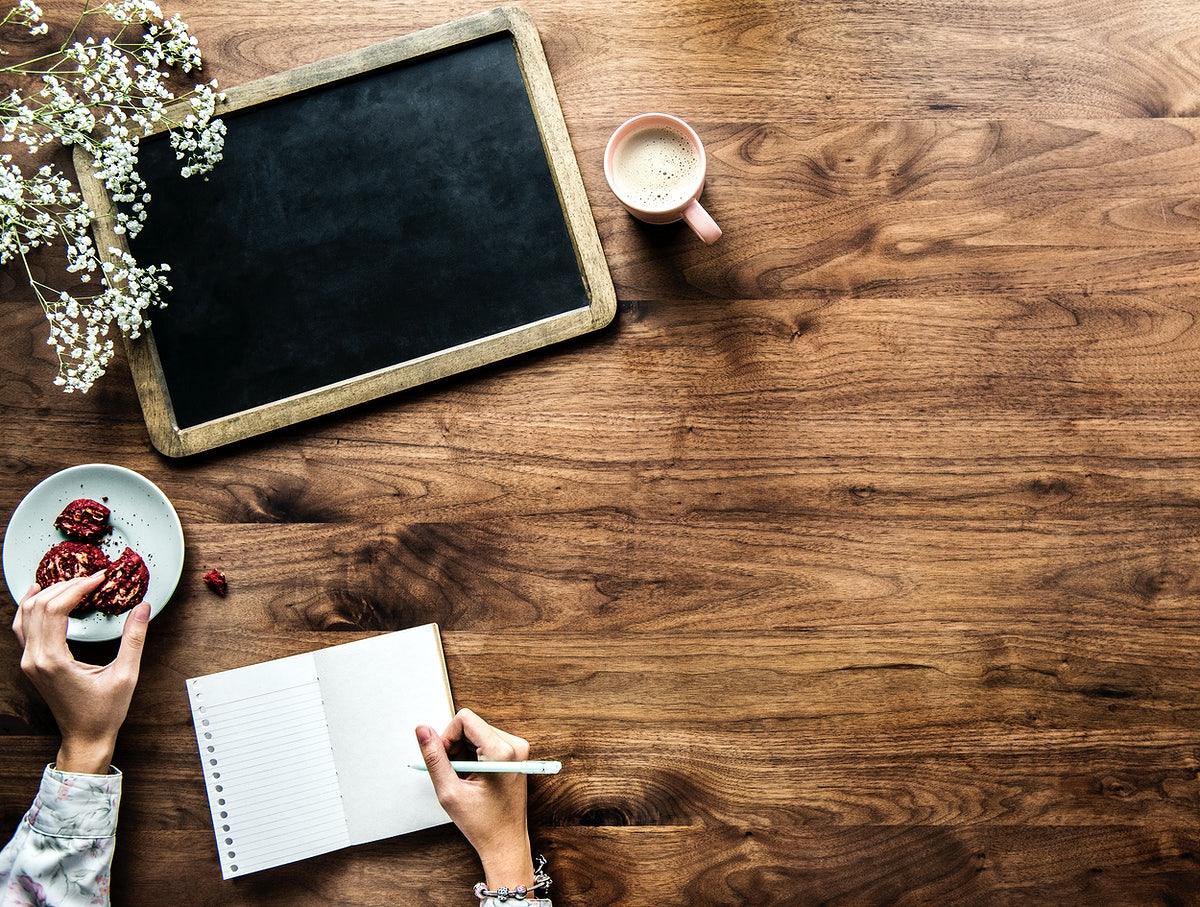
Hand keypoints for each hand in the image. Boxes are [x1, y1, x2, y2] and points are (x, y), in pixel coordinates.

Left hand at [12, 574, 150, 773]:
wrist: (85, 737)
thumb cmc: (104, 712)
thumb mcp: (125, 675)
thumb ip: (134, 638)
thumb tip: (143, 607)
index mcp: (53, 660)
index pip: (55, 609)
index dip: (77, 588)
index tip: (99, 578)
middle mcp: (34, 659)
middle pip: (38, 606)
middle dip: (64, 586)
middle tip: (90, 578)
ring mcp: (29, 661)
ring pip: (26, 614)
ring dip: (46, 593)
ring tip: (69, 581)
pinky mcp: (32, 663)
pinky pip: (23, 628)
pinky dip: (30, 608)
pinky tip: (40, 595)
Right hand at [415, 708, 534, 888]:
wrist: (506, 843)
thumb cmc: (483, 824)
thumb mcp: (449, 791)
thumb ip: (434, 758)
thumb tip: (422, 730)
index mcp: (502, 752)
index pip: (465, 719)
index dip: (447, 737)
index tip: (445, 760)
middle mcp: (515, 746)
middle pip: (471, 725)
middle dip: (455, 746)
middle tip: (454, 774)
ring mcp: (518, 749)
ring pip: (477, 733)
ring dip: (464, 752)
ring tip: (464, 779)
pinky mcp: (516, 754)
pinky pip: (486, 741)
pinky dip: (474, 756)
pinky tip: (473, 777)